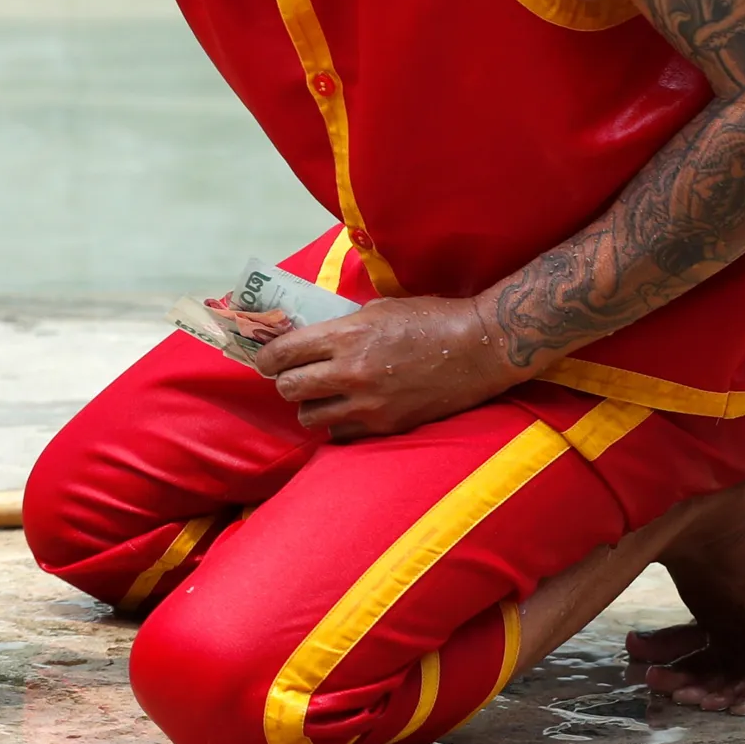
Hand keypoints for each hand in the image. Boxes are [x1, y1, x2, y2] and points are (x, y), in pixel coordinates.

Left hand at [250, 294, 525, 439]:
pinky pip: (341, 433)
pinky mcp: (387, 425)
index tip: (264, 360)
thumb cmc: (431, 320)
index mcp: (346, 335)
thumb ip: (343, 326)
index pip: (283, 352)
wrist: (480, 348)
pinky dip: (337, 425)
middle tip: (292, 377)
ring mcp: (368, 403)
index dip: (266, 358)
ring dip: (310, 406)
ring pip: (309, 416)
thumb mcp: (379, 309)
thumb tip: (312, 338)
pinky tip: (347, 413)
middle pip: (288, 388)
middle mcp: (351, 371)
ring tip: (322, 397)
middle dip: (285, 382)